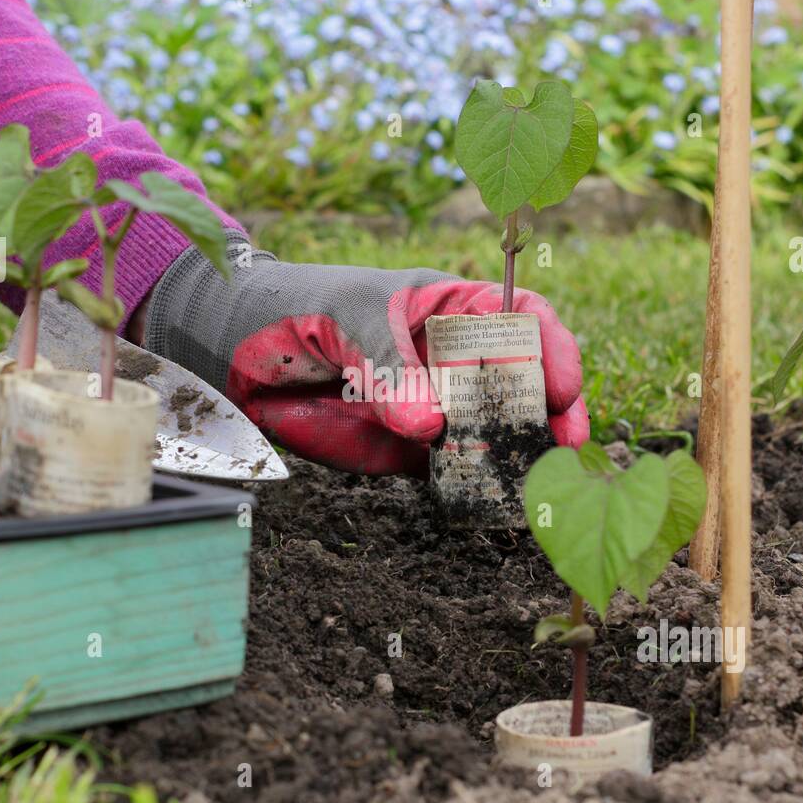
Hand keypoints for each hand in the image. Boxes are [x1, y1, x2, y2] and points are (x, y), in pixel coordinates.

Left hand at [143, 237, 588, 474]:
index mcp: (448, 307)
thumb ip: (387, 368)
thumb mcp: (344, 319)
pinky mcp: (407, 450)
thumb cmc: (296, 309)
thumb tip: (431, 426)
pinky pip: (453, 469)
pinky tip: (489, 496)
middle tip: (565, 444)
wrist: (236, 354)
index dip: (551, 345)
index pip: (520, 317)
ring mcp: (434, 405)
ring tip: (538, 479)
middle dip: (550, 410)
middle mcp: (452, 358)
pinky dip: (475, 483)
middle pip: (522, 380)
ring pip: (494, 431)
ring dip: (520, 454)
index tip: (563, 383)